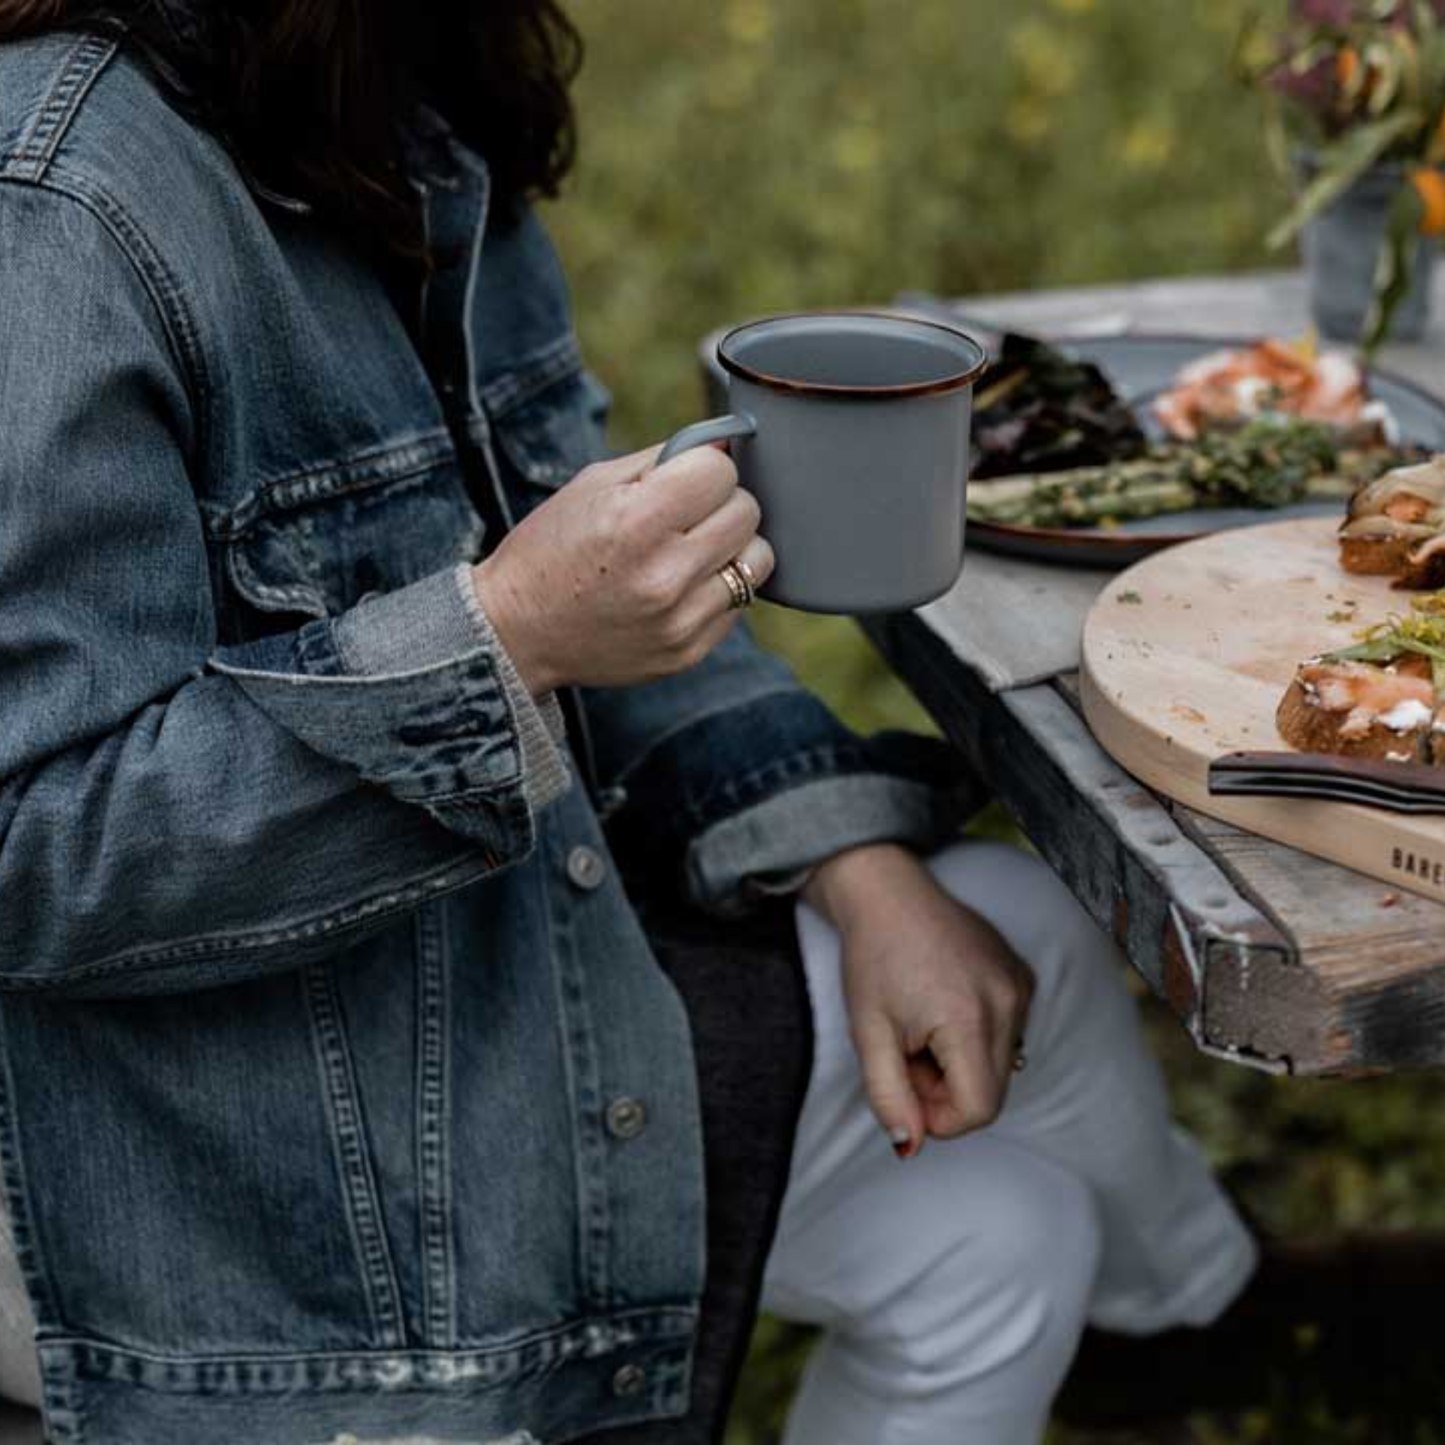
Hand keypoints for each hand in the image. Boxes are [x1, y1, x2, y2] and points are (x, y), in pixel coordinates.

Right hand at [471, 443, 773, 692]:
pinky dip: (718, 587)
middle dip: (721, 502)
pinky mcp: (688, 651)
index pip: (720, 471)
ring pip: (757, 559)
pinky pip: (739, 602)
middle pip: (746, 511)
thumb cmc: (553, 549)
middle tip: (687, 512)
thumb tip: (726, 442)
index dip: (705, 466)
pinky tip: (679, 586)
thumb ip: (663, 459)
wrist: (516, 632)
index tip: (686, 476)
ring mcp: (680, 619)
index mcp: (634, 521)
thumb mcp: (593, 485)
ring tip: (693, 549)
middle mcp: (663, 574)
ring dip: (733, 546)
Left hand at [804, 844, 1035, 1155]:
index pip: (979, 1109)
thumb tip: (910, 1146)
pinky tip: (943, 1005)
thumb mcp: (868, 1034)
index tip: (906, 1087)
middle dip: (948, 1089)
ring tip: (923, 1027)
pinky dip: (976, 1036)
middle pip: (993, 1090)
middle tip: (907, 1053)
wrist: (888, 893)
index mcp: (969, 1018)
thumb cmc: (872, 959)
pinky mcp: (1023, 976)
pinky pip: (1008, 1032)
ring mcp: (1021, 987)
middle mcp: (1008, 1002)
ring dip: (961, 1063)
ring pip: (1001, 1064)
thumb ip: (888, 1096)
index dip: (940, 1117)